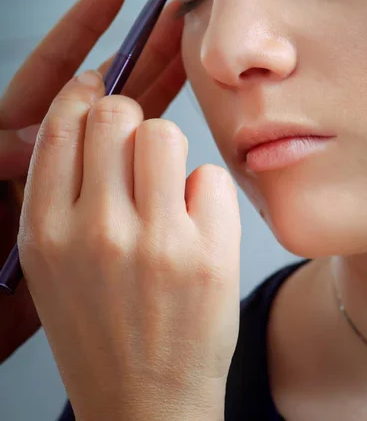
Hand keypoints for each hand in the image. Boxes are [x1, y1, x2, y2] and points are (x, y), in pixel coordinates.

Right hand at [18, 71, 240, 420]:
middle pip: (116, 115)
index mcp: (47, 233)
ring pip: (165, 133)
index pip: (61, 127)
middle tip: (135, 145)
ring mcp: (156, 243)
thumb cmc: (99, 329)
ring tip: (165, 187)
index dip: (82, 94)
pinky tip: (194, 225)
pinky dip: (203, 193)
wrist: (146, 403)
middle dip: (128, 119)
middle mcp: (96, 232)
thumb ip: (63, 191)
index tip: (97, 86)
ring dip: (166, 151)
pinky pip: (210, 176)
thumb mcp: (53, 264)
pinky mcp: (208, 255)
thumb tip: (88, 113)